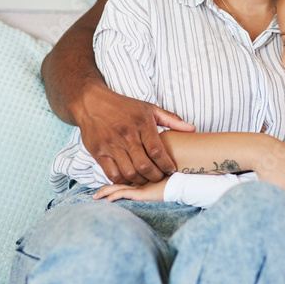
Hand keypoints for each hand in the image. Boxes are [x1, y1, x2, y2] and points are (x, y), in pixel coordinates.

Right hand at [72, 82, 194, 184]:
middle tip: (161, 177)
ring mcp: (111, 145)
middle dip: (156, 176)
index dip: (167, 165)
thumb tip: (192, 129)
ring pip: (129, 173)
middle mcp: (126, 135)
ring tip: (146, 179)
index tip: (172, 169)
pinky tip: (130, 178)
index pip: (157, 151)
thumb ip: (171, 120)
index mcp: (141, 124)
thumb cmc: (124, 106)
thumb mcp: (149, 108)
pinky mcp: (99, 153)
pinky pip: (112, 174)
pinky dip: (123, 180)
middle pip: (144, 166)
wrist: (91, 103)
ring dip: (141, 180)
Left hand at [94, 179, 166, 202]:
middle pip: (116, 184)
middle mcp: (137, 182)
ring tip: (95, 197)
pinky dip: (114, 197)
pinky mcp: (141, 193)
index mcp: (139, 181)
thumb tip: (137, 195)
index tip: (101, 191)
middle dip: (104, 189)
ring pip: (117, 188)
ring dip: (104, 193)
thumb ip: (146, 188)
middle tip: (94, 195)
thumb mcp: (155, 188)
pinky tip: (107, 201)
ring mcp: (138, 187)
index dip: (111, 185)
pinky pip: (124, 194)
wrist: (180, 187)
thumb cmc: (171, 187)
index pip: (121, 182)